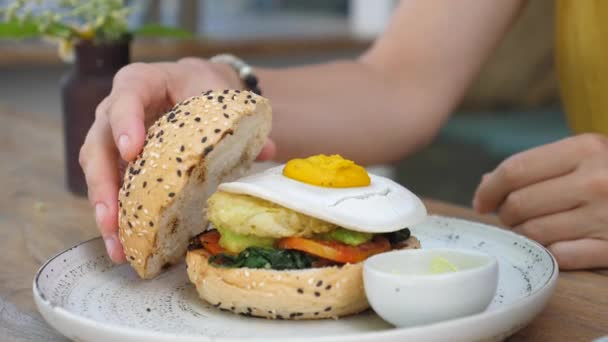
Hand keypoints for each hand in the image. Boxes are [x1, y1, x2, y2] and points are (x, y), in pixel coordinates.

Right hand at [79, 58, 275, 262]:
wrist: (192, 86)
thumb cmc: (202, 86)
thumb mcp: (218, 93)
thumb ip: (240, 118)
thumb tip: (269, 151)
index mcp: (141, 82)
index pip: (127, 95)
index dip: (125, 121)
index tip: (132, 150)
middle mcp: (116, 107)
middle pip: (98, 141)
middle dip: (103, 182)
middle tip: (112, 216)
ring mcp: (111, 136)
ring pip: (95, 170)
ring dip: (104, 209)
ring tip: (117, 244)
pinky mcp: (116, 161)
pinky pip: (108, 186)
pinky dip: (115, 215)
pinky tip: (123, 243)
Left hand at [473, 134, 607, 269]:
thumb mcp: (586, 154)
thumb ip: (537, 165)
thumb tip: (486, 184)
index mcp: (586, 148)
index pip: (514, 171)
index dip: (489, 189)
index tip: (482, 201)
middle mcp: (597, 181)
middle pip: (518, 205)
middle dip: (506, 214)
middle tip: (512, 215)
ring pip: (533, 234)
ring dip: (525, 234)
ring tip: (535, 226)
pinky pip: (560, 256)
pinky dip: (550, 251)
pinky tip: (558, 241)